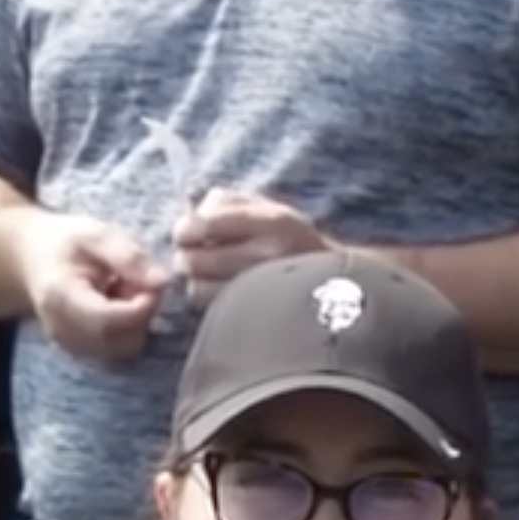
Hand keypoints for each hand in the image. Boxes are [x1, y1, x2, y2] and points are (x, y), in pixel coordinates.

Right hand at [17, 211, 165, 363]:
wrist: (32, 259)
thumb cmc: (65, 244)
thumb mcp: (96, 236)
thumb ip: (129, 257)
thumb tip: (162, 282)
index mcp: (61, 298)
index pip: (109, 320)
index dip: (142, 307)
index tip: (154, 283)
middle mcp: (63, 330)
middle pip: (121, 341)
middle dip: (142, 314)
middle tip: (137, 282)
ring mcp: (71, 346)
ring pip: (124, 348)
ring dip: (136, 322)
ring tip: (123, 290)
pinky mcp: (81, 352)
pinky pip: (118, 350)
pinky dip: (128, 330)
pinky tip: (116, 304)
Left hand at [169, 185, 329, 297]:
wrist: (334, 283)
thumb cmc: (287, 239)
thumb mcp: (264, 206)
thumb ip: (223, 203)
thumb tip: (189, 219)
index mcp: (272, 221)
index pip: (202, 225)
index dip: (184, 230)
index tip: (186, 234)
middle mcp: (269, 255)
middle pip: (194, 260)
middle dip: (186, 257)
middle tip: (194, 256)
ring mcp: (262, 290)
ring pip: (198, 289)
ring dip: (196, 281)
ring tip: (209, 275)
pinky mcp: (256, 315)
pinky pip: (211, 309)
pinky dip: (209, 299)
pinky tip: (221, 290)